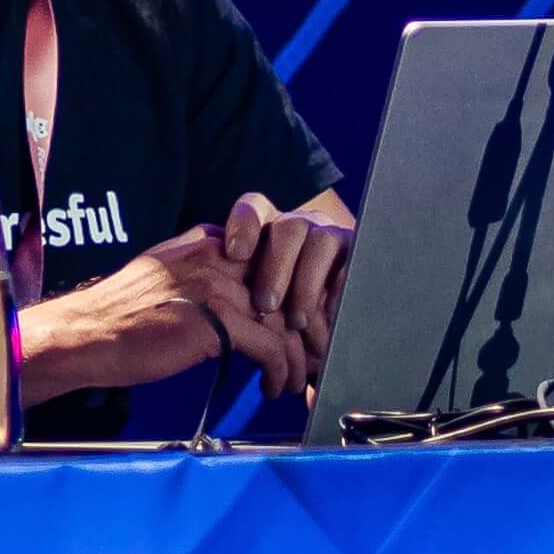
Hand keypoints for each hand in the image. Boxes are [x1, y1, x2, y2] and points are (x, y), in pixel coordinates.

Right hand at [21, 224, 312, 403]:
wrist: (84, 335)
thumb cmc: (121, 316)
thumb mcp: (168, 276)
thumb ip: (206, 275)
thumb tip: (246, 302)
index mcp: (208, 240)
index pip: (275, 259)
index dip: (297, 297)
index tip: (304, 329)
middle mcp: (217, 254)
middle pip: (289, 287)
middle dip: (308, 329)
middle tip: (313, 358)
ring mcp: (217, 285)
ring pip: (286, 321)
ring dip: (298, 358)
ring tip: (295, 381)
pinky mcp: (215, 322)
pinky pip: (272, 348)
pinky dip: (280, 372)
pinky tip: (273, 387)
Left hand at [221, 193, 352, 364]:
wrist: (321, 343)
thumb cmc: (276, 325)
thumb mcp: (248, 308)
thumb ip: (227, 294)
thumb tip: (193, 298)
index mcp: (268, 230)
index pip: (253, 209)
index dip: (244, 225)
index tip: (234, 253)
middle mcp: (301, 227)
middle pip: (287, 228)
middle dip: (276, 267)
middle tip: (265, 305)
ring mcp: (333, 240)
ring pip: (321, 242)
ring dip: (306, 283)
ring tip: (297, 321)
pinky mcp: (360, 260)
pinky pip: (353, 264)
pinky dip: (341, 287)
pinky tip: (330, 312)